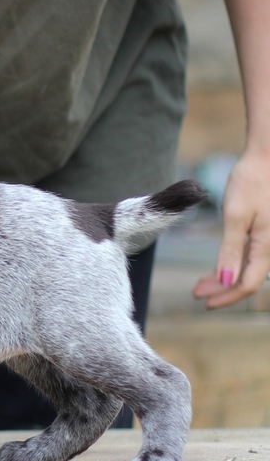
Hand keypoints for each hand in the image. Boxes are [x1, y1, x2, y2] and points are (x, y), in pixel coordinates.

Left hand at [193, 149, 269, 307]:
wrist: (268, 157)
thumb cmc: (252, 182)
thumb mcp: (235, 216)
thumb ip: (231, 250)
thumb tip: (226, 281)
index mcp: (267, 245)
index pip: (248, 283)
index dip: (227, 296)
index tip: (205, 303)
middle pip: (248, 278)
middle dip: (222, 289)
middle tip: (196, 294)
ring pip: (249, 268)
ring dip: (226, 278)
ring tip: (201, 284)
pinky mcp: (266, 232)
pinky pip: (251, 255)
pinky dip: (233, 263)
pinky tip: (218, 267)